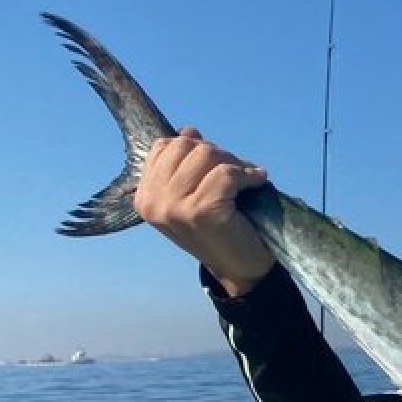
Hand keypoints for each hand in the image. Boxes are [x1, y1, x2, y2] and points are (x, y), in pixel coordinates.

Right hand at [134, 126, 272, 295]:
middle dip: (217, 153)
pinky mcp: (202, 211)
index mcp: (145, 197)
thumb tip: (188, 130)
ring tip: (246, 179)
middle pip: (186, 146)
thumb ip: (185, 165)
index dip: (195, 148)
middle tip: (236, 172)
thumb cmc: (220, 230)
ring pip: (207, 155)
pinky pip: (227, 173)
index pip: (163, 146)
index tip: (215, 166)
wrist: (240, 271)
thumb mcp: (193, 195)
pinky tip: (257, 183)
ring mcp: (175, 207)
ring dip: (234, 163)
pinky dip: (248, 175)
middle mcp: (154, 202)